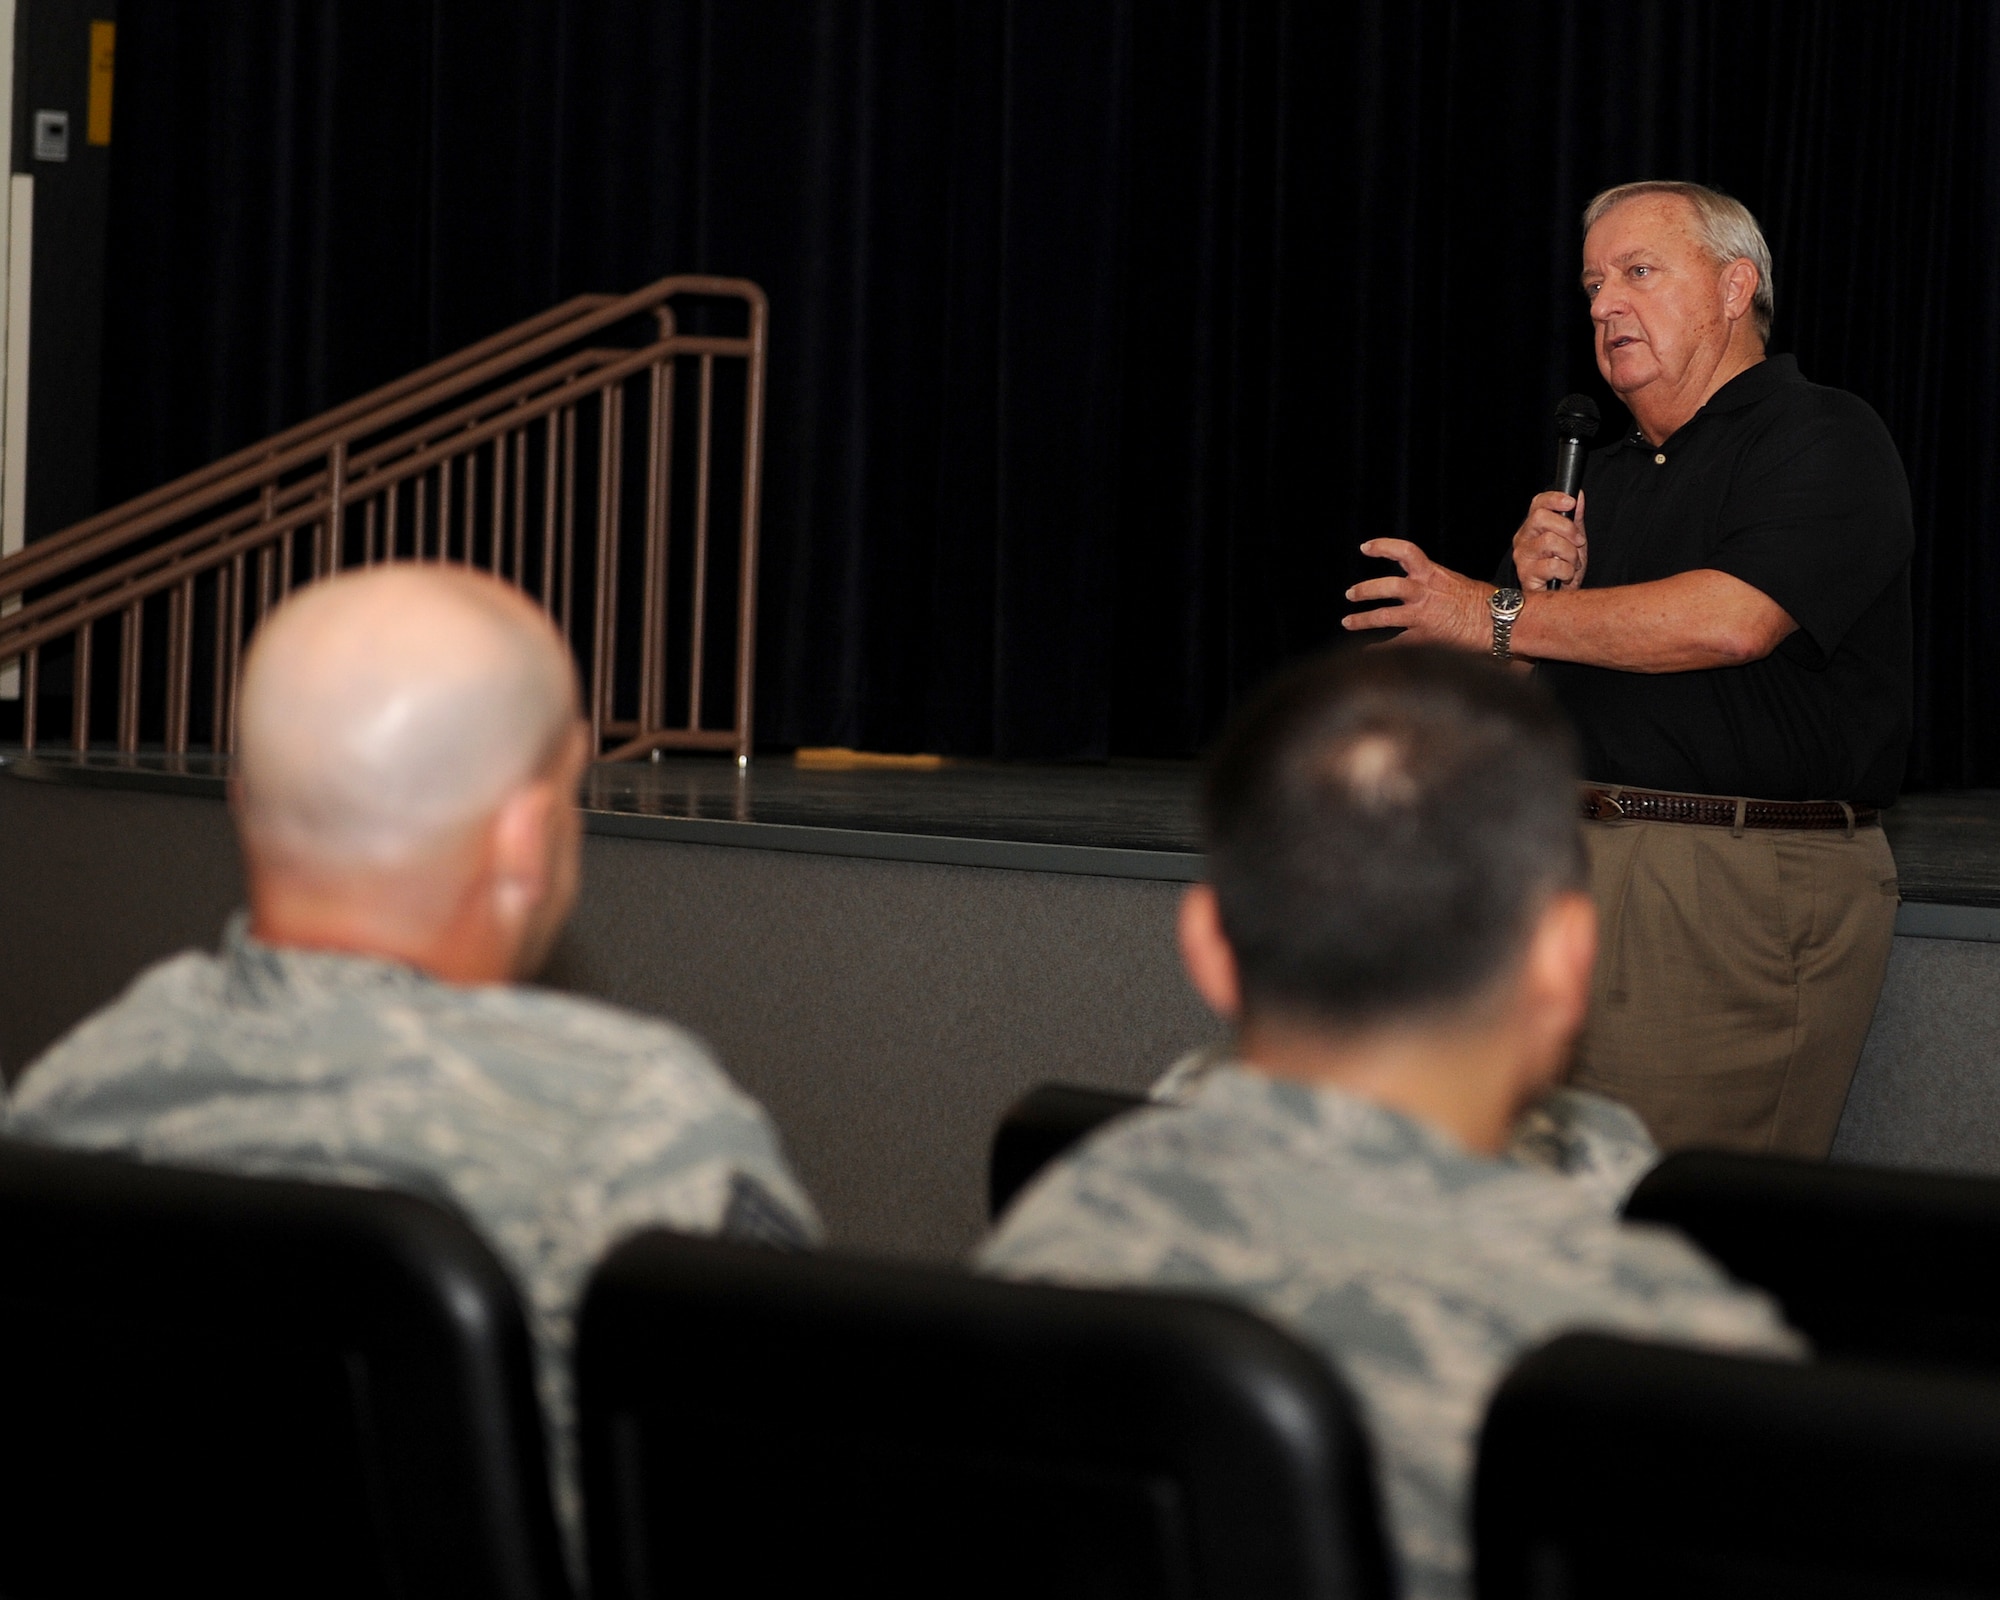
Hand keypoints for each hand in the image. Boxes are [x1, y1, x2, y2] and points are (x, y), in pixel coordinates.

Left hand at [1342, 540, 1493, 650]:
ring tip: (1348, 622)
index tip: (1365, 548)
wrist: (1502, 622)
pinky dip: (1379, 650)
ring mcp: (1423, 615)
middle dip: (1365, 590)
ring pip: (1383, 616)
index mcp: (1434, 574)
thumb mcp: (1458, 584)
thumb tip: (1423, 589)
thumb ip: (1435, 585)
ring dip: (1362, 620)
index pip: (1405, 552)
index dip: (1382, 547)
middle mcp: (1425, 592)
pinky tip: (1367, 654)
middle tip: (1349, 594)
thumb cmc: (1487, 603)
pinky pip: (1395, 645)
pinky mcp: (1425, 638)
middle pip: (1386, 586)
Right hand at [1510, 489, 1587, 590]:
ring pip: (1550, 541)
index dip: (1554, 499)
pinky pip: (1553, 565)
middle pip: (1540, 517)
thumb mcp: (1574, 541)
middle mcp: (1523, 539)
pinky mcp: (1526, 574)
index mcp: (1533, 527)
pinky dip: (1567, 571)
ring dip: (1570, 554)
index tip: (1571, 503)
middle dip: (1567, 529)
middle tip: (1578, 542)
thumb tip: (1579, 496)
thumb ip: (1575, 519)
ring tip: (1571, 564)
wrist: (1559, 597)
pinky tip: (1564, 576)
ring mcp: (1523, 556)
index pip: (1538, 503)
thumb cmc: (1562, 570)